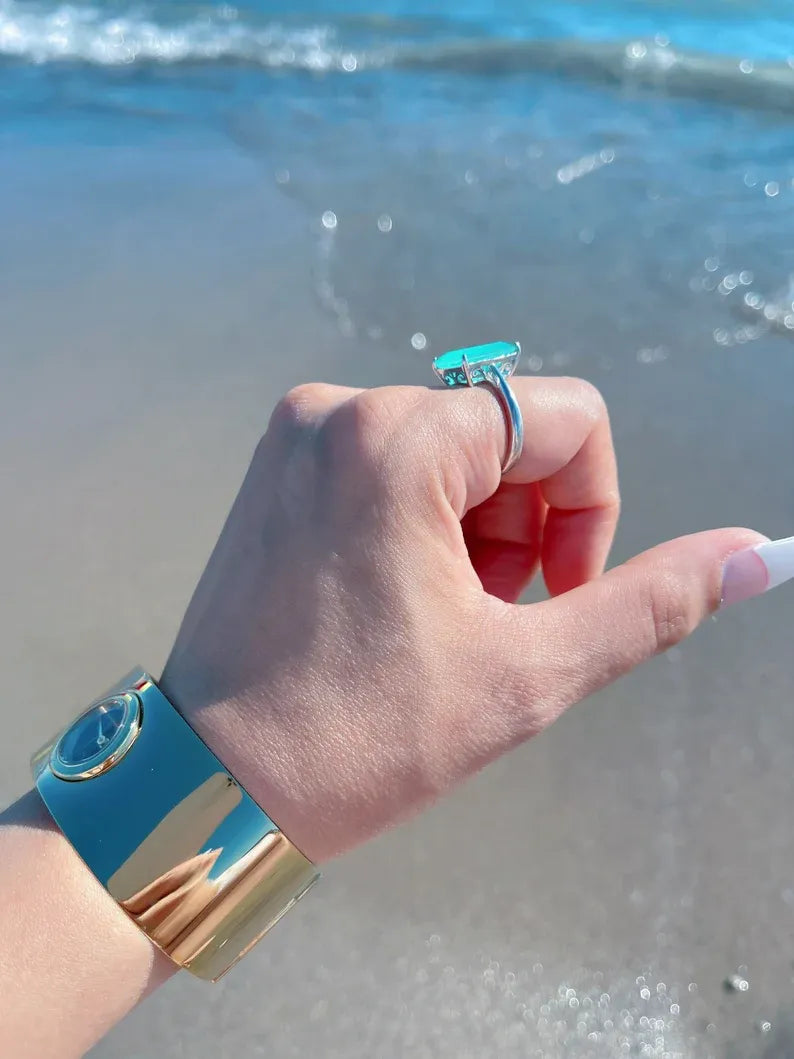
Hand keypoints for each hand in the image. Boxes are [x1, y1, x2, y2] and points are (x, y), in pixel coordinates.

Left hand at [161, 377, 764, 861]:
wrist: (207, 785)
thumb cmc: (356, 738)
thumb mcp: (525, 673)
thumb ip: (649, 602)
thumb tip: (757, 554)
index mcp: (399, 439)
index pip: (570, 418)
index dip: (594, 511)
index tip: (558, 595)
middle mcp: (340, 410)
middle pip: (509, 435)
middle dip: (529, 527)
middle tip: (493, 618)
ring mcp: (300, 435)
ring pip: (454, 452)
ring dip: (479, 530)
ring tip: (445, 619)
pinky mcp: (280, 467)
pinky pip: (394, 464)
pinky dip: (424, 522)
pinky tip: (399, 601)